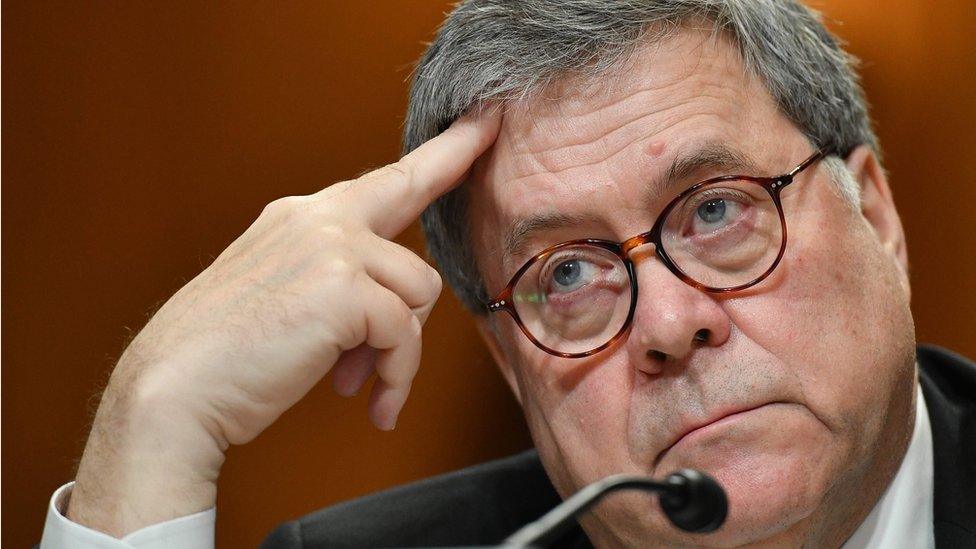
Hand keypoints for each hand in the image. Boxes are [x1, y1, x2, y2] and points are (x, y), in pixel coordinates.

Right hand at [66, 109, 501, 536]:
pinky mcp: (343, 288)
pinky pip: (406, 334)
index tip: (480, 128)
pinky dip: (397, 377)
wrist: (172, 390)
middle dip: (422, 276)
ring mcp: (331, 247)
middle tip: (402, 344)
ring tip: (356, 382)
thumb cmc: (223, 355)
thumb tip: (393, 310)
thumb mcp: (280, 295)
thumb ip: (335, 281)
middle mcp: (318, 219)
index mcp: (300, 217)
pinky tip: (371, 404)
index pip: (386, 180)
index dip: (442, 155)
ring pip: (418, 290)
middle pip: (415, 224)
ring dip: (398, 348)